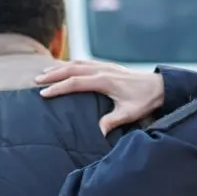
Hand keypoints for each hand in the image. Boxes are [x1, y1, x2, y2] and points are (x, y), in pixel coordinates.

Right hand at [36, 60, 163, 134]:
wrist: (160, 86)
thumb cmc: (145, 100)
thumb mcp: (129, 113)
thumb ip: (112, 121)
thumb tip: (98, 133)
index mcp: (105, 81)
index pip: (75, 82)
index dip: (59, 87)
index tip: (44, 93)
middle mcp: (103, 70)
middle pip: (72, 69)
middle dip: (53, 75)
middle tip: (37, 81)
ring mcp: (106, 66)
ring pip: (78, 63)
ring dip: (60, 67)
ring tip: (45, 73)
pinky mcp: (109, 66)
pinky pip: (86, 62)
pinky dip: (72, 64)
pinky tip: (65, 67)